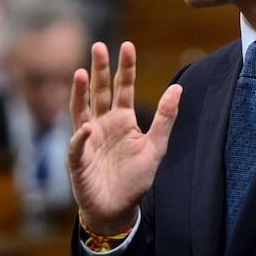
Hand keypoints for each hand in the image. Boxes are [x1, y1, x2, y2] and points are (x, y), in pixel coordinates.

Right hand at [67, 41, 181, 233]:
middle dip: (99, 69)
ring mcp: (88, 139)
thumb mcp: (156, 147)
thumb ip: (165, 119)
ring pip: (81, 110)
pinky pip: (78, 145)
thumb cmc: (135, 179)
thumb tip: (178, 87)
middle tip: (99, 46)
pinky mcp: (78, 159)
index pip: (124, 87)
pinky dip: (81, 137)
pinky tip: (87, 127)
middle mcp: (103, 123)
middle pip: (100, 91)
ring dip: (80, 92)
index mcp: (123, 119)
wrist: (118, 209)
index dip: (126, 68)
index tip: (128, 46)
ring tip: (80, 73)